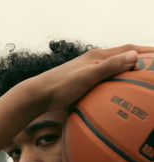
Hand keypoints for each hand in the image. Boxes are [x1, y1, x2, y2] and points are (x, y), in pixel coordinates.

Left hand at [34, 44, 153, 111]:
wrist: (39, 94)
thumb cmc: (61, 86)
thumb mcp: (87, 76)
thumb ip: (109, 66)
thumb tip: (134, 56)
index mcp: (98, 55)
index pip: (128, 48)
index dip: (145, 50)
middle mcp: (94, 59)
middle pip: (122, 54)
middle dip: (139, 56)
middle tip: (152, 66)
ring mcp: (88, 69)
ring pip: (114, 64)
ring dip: (128, 66)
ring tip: (139, 74)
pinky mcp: (82, 79)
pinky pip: (105, 75)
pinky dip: (116, 77)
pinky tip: (116, 88)